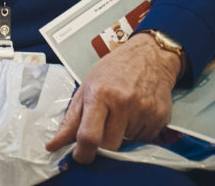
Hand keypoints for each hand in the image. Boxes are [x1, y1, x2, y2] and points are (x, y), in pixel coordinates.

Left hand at [45, 32, 182, 163]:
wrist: (149, 56)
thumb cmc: (113, 70)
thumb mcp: (86, 88)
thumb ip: (70, 119)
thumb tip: (54, 145)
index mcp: (99, 94)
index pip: (89, 135)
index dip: (82, 153)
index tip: (79, 157)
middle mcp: (123, 103)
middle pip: (110, 146)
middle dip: (102, 148)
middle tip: (100, 137)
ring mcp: (144, 111)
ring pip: (128, 144)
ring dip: (121, 137)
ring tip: (121, 115)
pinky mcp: (161, 118)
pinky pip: (145, 140)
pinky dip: (137, 133)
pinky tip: (135, 114)